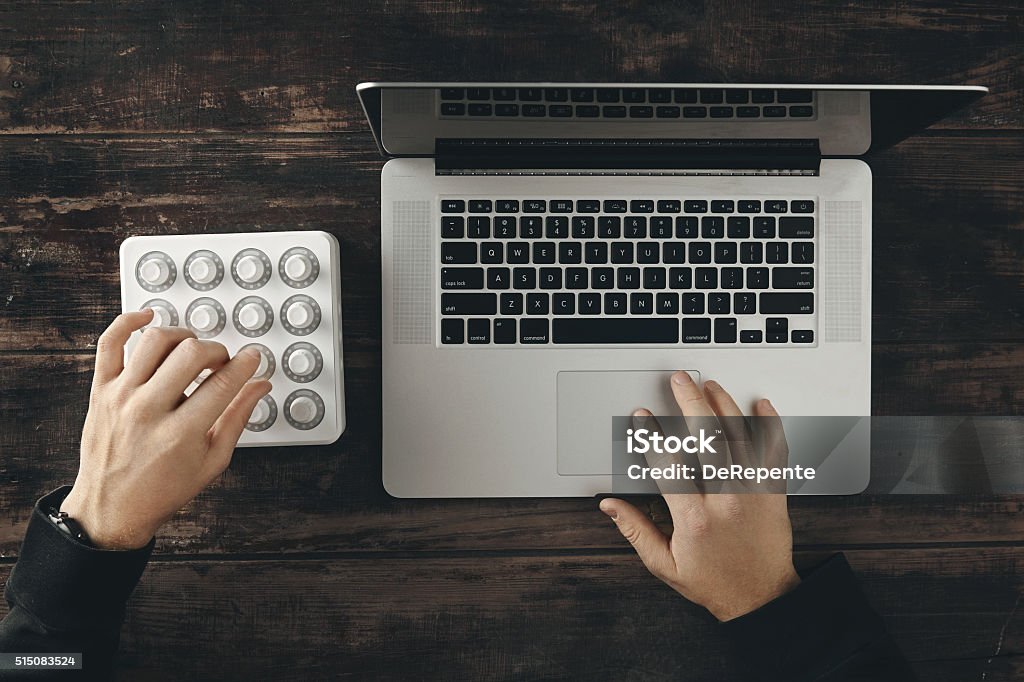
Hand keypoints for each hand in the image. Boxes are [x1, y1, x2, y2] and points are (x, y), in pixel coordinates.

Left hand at [60, 310, 270, 549]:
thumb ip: (237, 418)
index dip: (246, 364)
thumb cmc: (161, 490)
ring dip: (184, 337)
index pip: (224, 382)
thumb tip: (259, 387)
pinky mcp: (100, 390)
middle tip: (222, 362)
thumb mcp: (212, 462)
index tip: (253, 358)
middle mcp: (148, 410)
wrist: (111, 509)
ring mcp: (121, 397)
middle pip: (193, 353)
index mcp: (180, 434)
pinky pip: (109, 342)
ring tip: (192, 350)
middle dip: (218, 351)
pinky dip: (128, 322)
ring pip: (157, 340)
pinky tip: (146, 318)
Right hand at [599, 372, 798, 620]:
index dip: (652, 435)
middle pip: (708, 440)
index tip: (643, 416)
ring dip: (724, 406)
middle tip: (679, 381)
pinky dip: (770, 426)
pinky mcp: (775, 494)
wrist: (762, 599)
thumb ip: (636, 531)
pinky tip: (762, 406)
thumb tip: (610, 506)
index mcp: (695, 518)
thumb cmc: (714, 583)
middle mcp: (726, 500)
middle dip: (690, 403)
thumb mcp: (665, 564)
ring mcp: (754, 494)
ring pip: (740, 439)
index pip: (669, 465)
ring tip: (711, 386)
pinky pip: (775, 453)